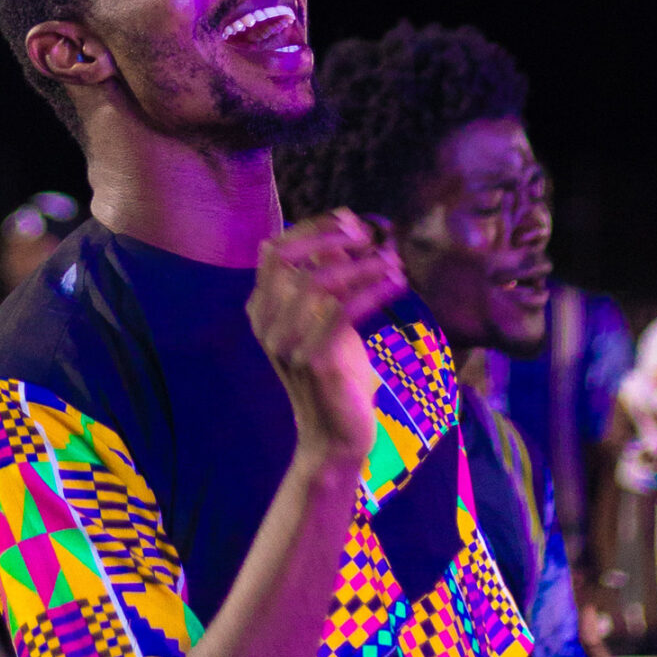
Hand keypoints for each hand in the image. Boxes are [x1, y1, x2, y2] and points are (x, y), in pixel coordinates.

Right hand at [248, 211, 406, 464]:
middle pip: (286, 258)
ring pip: (318, 282)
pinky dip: (372, 290)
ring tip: (392, 262)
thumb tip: (345, 222)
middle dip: (328, 238)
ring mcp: (286, 344)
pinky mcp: (314, 362)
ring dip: (361, 264)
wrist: (333, 435)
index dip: (312, 228)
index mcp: (261, 310)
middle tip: (367, 236)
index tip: (349, 220)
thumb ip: (330, 273)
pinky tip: (395, 283)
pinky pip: (343, 311)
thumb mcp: (329, 317)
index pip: (274, 250)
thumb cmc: (335, 373)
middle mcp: (266, 324)